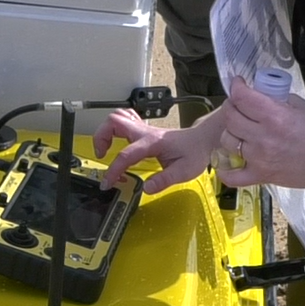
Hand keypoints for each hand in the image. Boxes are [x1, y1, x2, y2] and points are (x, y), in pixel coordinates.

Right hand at [92, 108, 224, 193]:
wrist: (204, 139)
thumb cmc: (195, 153)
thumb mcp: (184, 171)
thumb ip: (165, 179)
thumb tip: (146, 188)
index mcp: (152, 142)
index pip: (126, 154)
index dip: (113, 170)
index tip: (107, 183)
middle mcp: (145, 132)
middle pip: (114, 122)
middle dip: (100, 138)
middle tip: (101, 156)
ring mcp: (143, 129)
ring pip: (116, 118)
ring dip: (105, 131)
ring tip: (104, 149)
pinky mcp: (144, 130)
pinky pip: (124, 120)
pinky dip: (114, 129)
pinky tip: (115, 142)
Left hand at [216, 77, 304, 189]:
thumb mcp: (301, 106)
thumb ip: (277, 99)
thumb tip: (259, 94)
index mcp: (275, 116)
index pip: (242, 98)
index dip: (236, 87)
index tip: (238, 84)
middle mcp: (263, 137)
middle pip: (230, 118)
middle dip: (231, 107)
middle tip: (237, 105)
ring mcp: (259, 159)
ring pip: (227, 142)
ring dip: (230, 133)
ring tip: (238, 130)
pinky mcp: (260, 176)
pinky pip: (232, 177)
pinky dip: (225, 170)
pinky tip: (228, 161)